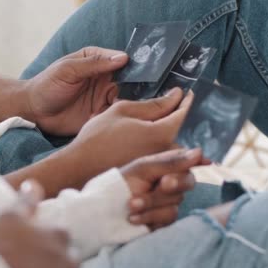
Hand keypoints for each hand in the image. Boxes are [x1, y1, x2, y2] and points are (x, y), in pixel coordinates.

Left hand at [25, 47, 128, 135]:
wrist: (33, 111)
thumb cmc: (46, 85)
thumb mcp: (69, 70)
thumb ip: (94, 63)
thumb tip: (123, 57)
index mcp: (96, 61)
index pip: (121, 59)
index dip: (133, 64)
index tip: (145, 71)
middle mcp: (103, 78)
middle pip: (128, 81)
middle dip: (134, 87)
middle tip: (133, 93)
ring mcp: (102, 97)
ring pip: (124, 98)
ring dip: (123, 103)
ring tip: (117, 107)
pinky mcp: (99, 114)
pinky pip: (113, 115)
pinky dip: (113, 116)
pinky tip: (104, 117)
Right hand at [58, 88, 192, 182]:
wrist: (80, 168)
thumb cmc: (98, 137)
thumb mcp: (123, 110)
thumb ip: (153, 104)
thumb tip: (176, 95)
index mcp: (161, 133)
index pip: (183, 113)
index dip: (186, 100)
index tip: (187, 92)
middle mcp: (166, 152)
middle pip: (182, 131)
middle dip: (180, 118)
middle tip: (175, 106)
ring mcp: (159, 166)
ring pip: (175, 146)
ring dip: (173, 134)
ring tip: (162, 124)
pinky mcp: (151, 175)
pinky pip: (166, 159)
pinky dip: (164, 149)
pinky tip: (152, 143)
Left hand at [121, 149, 207, 229]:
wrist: (104, 210)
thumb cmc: (121, 184)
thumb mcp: (143, 169)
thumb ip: (171, 162)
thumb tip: (199, 152)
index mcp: (167, 166)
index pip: (189, 161)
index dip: (198, 162)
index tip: (206, 162)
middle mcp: (172, 184)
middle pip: (188, 182)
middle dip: (173, 184)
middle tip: (162, 184)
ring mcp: (169, 203)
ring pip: (175, 203)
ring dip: (151, 203)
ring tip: (131, 204)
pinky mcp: (163, 221)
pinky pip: (166, 219)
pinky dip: (148, 217)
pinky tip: (133, 217)